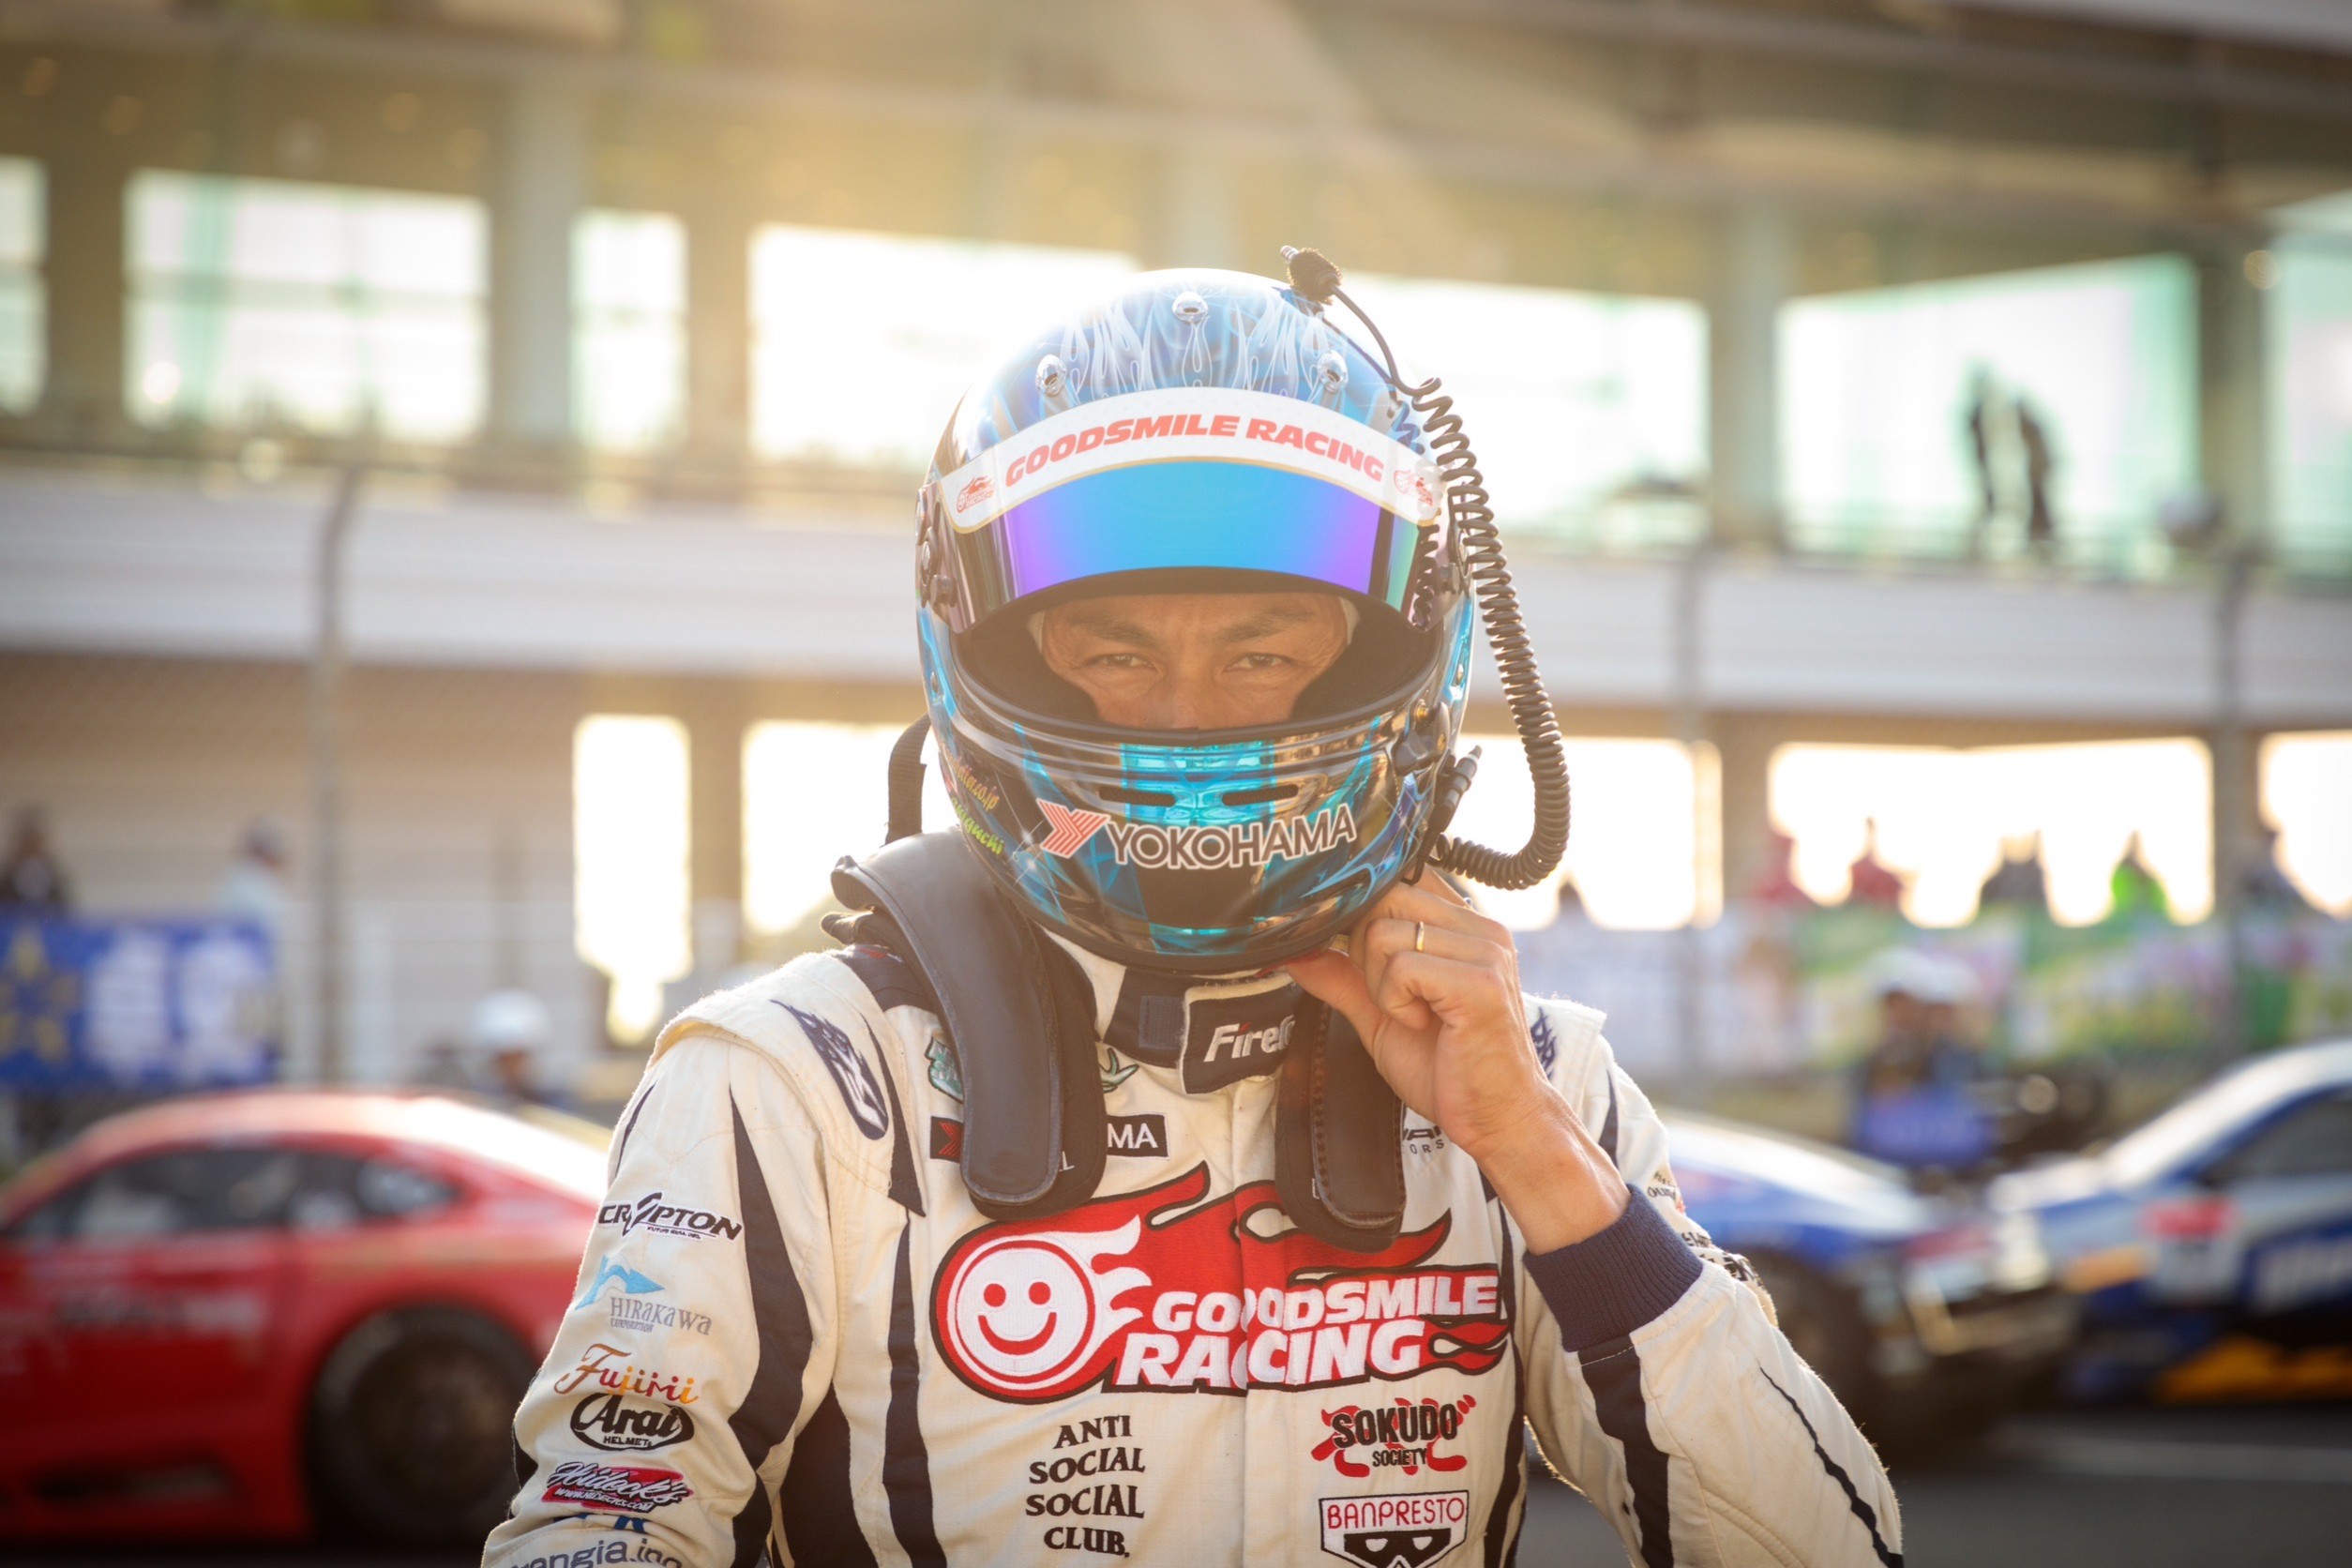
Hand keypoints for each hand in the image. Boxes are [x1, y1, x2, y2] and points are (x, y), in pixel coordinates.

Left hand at [1283, 873, 1627, 1250]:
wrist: (1497, 1119)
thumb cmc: (1448, 1070)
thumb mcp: (1381, 1016)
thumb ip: (1342, 978)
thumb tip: (1295, 952)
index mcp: (1464, 926)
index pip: (1398, 879)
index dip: (1363, 915)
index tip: (1356, 960)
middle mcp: (1480, 927)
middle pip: (1383, 898)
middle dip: (1364, 953)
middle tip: (1391, 997)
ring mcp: (1485, 951)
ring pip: (1382, 932)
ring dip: (1379, 985)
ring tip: (1413, 1015)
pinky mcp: (1481, 982)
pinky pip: (1402, 968)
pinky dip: (1394, 1002)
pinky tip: (1421, 1023)